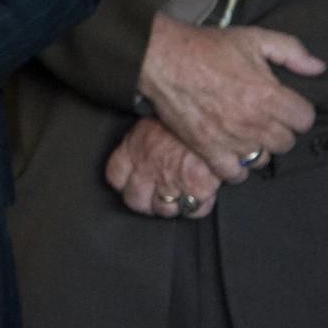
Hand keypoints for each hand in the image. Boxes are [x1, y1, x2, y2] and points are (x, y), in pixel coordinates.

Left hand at [105, 115, 223, 219]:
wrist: (213, 116)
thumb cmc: (184, 115)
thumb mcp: (152, 122)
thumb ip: (141, 140)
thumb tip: (139, 149)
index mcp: (134, 148)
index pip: (115, 177)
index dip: (122, 184)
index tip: (130, 184)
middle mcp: (149, 168)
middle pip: (136, 201)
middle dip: (145, 202)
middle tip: (155, 197)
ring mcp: (172, 182)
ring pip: (163, 210)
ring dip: (171, 207)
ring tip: (178, 197)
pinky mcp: (198, 190)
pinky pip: (194, 211)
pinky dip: (197, 208)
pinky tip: (199, 197)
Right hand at [138, 14, 321, 176]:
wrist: (160, 58)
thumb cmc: (205, 47)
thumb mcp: (252, 38)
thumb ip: (290, 50)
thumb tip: (316, 68)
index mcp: (267, 94)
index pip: (304, 119)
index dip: (295, 111)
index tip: (283, 105)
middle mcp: (252, 120)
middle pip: (286, 141)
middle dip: (277, 129)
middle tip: (262, 117)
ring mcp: (230, 138)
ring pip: (262, 158)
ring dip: (257, 147)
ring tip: (245, 134)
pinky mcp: (207, 148)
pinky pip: (234, 173)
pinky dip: (236, 168)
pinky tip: (231, 153)